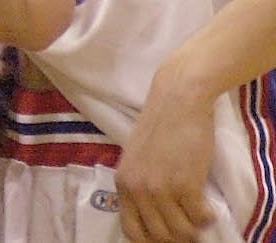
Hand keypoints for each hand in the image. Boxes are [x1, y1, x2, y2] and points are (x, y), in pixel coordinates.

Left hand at [116, 62, 215, 242]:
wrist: (176, 101)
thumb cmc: (159, 126)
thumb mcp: (137, 158)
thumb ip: (140, 185)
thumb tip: (153, 215)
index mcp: (122, 183)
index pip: (132, 231)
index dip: (150, 241)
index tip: (166, 236)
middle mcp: (138, 189)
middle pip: (159, 236)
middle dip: (177, 236)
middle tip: (188, 224)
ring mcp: (161, 188)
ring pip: (181, 232)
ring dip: (194, 227)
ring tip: (197, 211)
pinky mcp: (185, 184)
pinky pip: (200, 219)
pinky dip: (206, 215)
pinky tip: (205, 202)